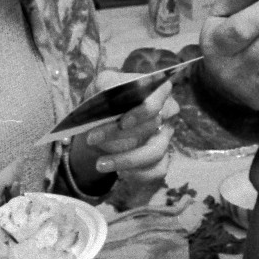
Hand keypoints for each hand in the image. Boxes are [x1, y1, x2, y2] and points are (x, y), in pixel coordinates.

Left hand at [70, 73, 179, 187]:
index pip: (159, 98)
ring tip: (100, 164)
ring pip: (155, 152)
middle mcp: (166, 114)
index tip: (122, 122)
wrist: (99, 129)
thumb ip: (105, 83)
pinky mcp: (161, 159)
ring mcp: (165, 138)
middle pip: (152, 125)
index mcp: (157, 91)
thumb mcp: (100, 86)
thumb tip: (107, 89)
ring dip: (126, 160)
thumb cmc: (105, 103)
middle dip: (119, 135)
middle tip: (91, 138)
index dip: (143, 111)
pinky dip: (138, 175)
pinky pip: (157, 170)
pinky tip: (119, 173)